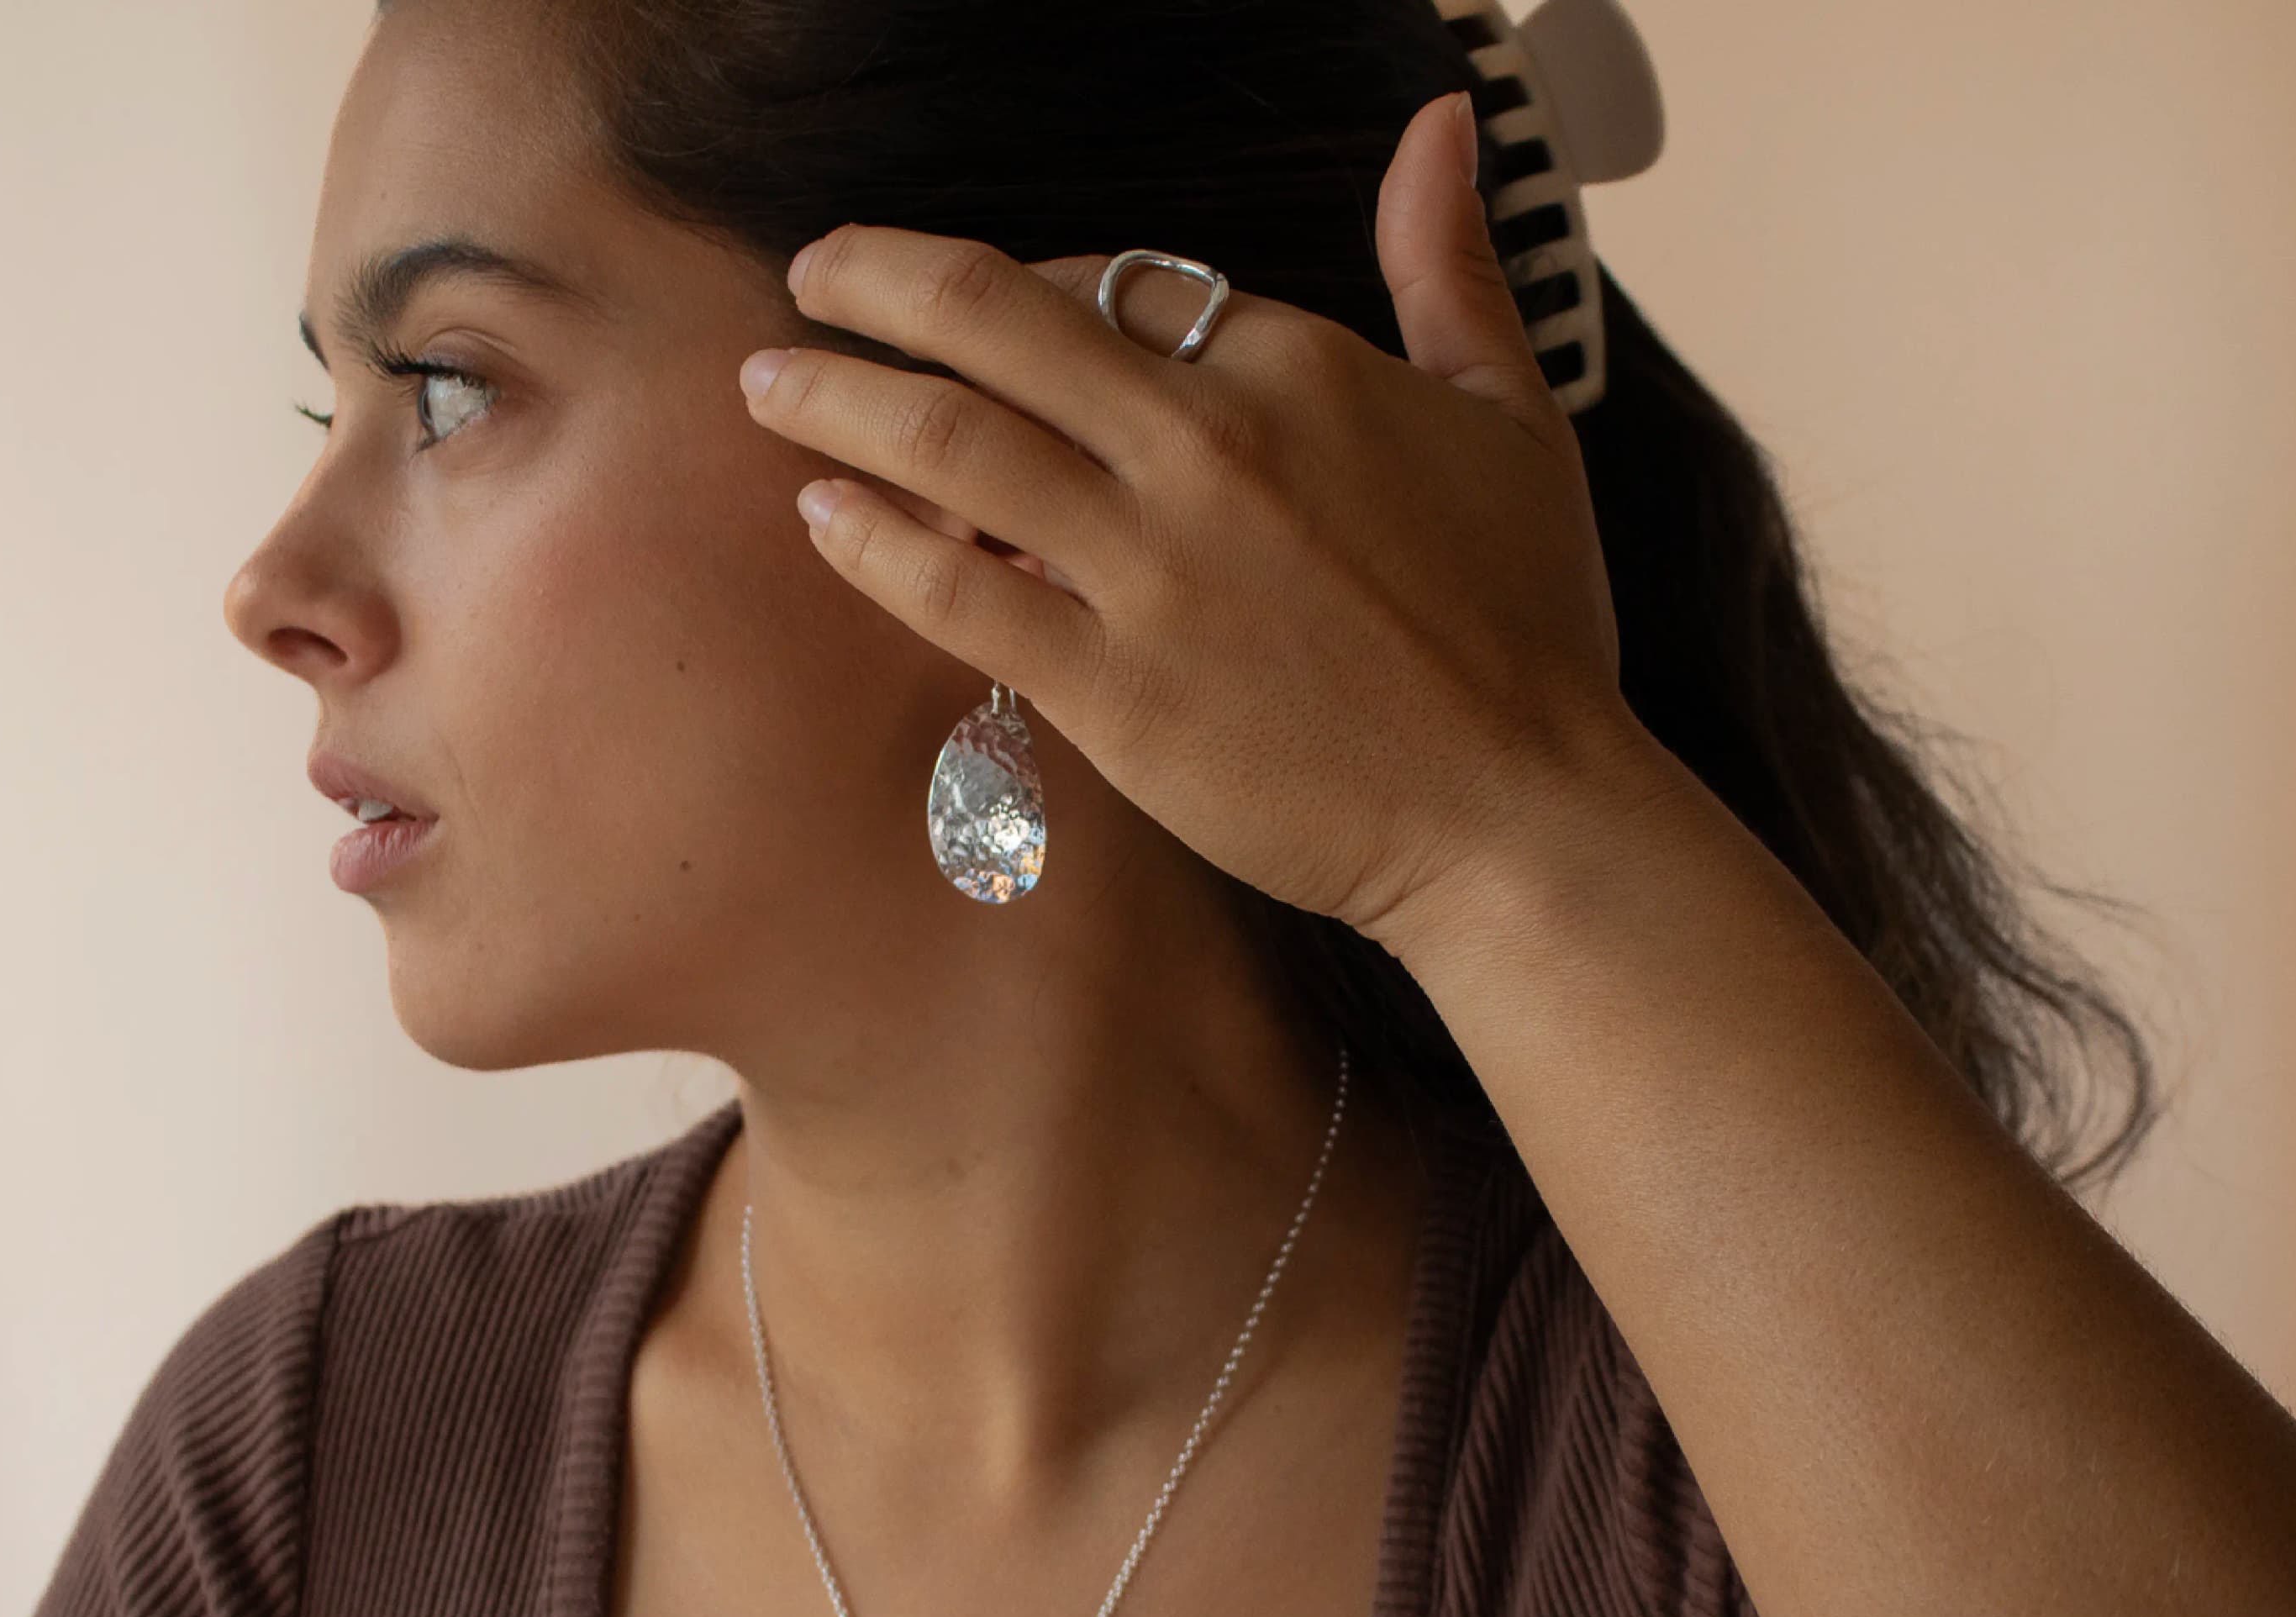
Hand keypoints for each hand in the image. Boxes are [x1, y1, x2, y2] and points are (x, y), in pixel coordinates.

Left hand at [739, 90, 1645, 935]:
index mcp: (1296, 364)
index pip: (1110, 276)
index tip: (978, 304)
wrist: (1521, 815)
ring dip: (835, 397)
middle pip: (990, 318)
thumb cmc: (1530, 626)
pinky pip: (956, 593)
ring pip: (947, 442)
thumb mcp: (1511, 415)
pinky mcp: (1114, 690)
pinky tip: (821, 515)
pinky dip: (872, 543)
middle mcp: (1208, 443)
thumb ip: (1448, 263)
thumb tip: (1438, 122)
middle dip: (871, 281)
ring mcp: (1152, 567)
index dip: (1027, 283)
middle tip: (808, 277)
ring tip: (765, 384)